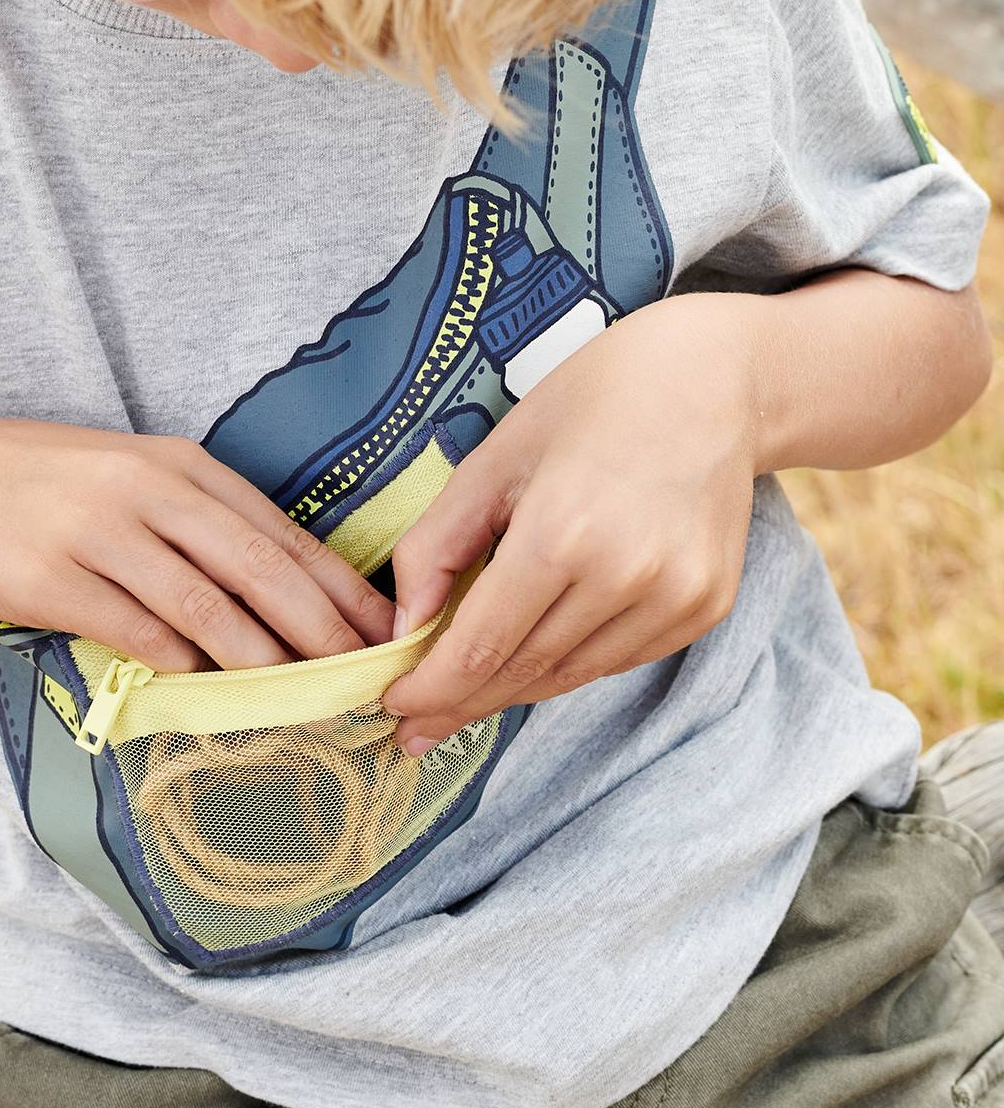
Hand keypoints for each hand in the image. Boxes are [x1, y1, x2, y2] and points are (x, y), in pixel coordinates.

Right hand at [0, 417, 396, 670]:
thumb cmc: (34, 481)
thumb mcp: (126, 475)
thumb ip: (194, 522)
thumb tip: (272, 594)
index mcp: (179, 466)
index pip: (283, 533)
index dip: (341, 588)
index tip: (387, 631)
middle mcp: (150, 491)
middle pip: (262, 568)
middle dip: (326, 630)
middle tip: (369, 678)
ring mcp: (101, 533)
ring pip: (209, 606)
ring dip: (265, 661)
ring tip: (309, 701)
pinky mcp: (53, 578)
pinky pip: (135, 631)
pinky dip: (180, 665)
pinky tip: (208, 691)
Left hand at [380, 294, 760, 752]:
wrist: (714, 379)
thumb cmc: (592, 401)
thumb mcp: (494, 460)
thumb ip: (437, 546)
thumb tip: (403, 628)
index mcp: (562, 533)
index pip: (481, 647)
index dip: (432, 690)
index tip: (394, 708)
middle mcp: (627, 576)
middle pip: (525, 670)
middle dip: (462, 702)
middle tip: (416, 728)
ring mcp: (677, 598)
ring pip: (573, 675)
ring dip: (514, 689)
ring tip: (465, 697)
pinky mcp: (707, 607)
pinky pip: (620, 659)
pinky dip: (571, 664)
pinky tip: (535, 658)